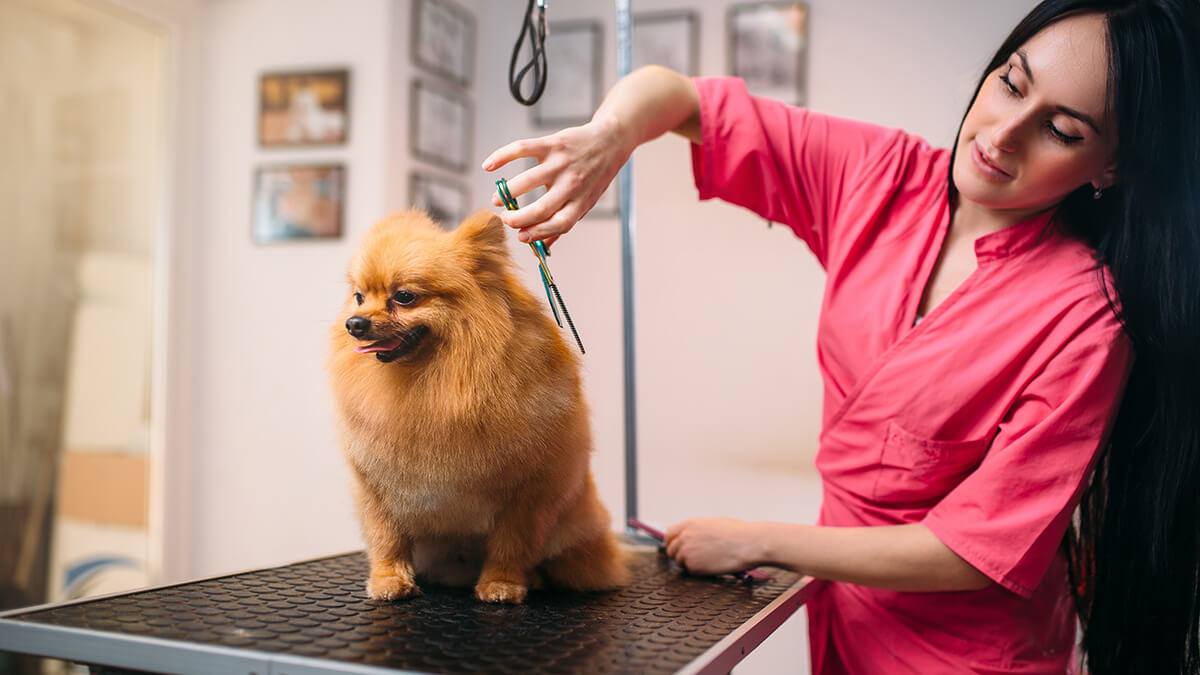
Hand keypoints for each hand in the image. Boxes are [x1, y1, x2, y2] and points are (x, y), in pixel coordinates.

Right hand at [481, 116, 631, 246]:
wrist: (610, 142)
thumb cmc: (593, 178)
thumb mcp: (585, 203)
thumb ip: (562, 224)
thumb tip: (541, 250)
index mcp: (580, 202)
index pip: (559, 224)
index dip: (538, 233)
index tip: (521, 237)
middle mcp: (572, 184)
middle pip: (541, 208)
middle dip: (517, 219)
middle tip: (505, 219)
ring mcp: (561, 163)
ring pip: (528, 181)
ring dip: (507, 193)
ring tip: (498, 200)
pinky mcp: (553, 143)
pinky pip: (522, 148)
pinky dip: (502, 157)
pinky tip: (489, 166)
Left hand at [664, 518, 764, 575]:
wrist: (749, 543)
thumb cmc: (738, 533)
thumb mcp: (713, 524)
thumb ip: (698, 530)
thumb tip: (691, 537)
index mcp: (689, 524)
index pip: (669, 535)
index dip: (672, 542)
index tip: (676, 548)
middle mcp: (685, 537)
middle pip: (671, 551)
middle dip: (678, 556)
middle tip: (691, 559)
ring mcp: (687, 552)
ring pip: (680, 563)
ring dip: (690, 564)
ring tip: (708, 561)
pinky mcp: (694, 567)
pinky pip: (691, 572)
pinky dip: (699, 572)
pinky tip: (712, 566)